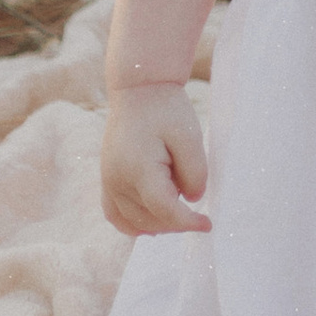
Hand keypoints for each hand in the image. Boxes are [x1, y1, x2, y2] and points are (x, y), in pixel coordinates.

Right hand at [102, 85, 210, 236]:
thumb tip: (193, 201)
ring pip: (132, 221)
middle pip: (149, 219)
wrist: (139, 90)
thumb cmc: (166, 110)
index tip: (208, 225)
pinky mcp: (107, 180)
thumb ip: (194, 172)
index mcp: (138, 170)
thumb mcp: (189, 136)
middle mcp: (117, 181)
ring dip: (158, 224)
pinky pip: (115, 214)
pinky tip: (152, 224)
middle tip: (199, 215)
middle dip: (176, 223)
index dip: (188, 222)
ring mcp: (108, 182)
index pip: (164, 210)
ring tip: (180, 214)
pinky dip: (132, 224)